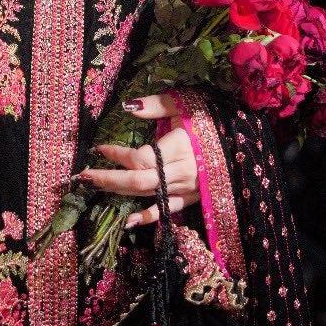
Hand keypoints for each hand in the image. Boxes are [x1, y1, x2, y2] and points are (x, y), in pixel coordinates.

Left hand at [76, 92, 200, 227]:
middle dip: (110, 178)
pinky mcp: (192, 198)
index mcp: (180, 147)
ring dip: (120, 191)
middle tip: (84, 176)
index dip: (117, 155)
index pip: (141, 157)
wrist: (241, 142)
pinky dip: (148, 217)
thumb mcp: (185, 104)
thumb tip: (128, 107)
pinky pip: (168, 210)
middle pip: (139, 180)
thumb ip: (156, 105)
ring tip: (96, 185)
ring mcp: (187, 188)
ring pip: (148, 194)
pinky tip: (128, 221)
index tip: (99, 149)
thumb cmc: (211, 120)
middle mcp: (182, 171)